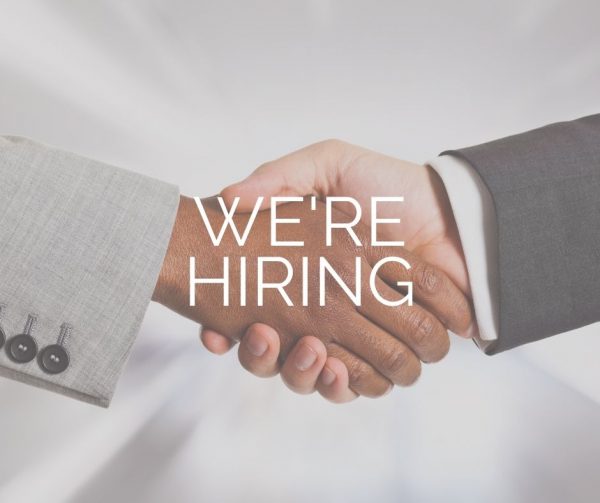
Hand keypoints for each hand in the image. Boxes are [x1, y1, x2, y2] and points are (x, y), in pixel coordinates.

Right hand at [203, 140, 472, 401]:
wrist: (451, 211)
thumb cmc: (388, 186)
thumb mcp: (327, 165)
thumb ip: (279, 177)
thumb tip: (228, 199)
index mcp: (304, 275)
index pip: (253, 308)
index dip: (228, 327)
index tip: (214, 331)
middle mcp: (322, 309)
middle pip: (276, 351)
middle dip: (261, 356)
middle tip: (261, 337)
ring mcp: (353, 333)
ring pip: (309, 374)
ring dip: (297, 373)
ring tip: (309, 352)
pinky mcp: (386, 350)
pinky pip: (354, 384)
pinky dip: (340, 386)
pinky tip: (337, 369)